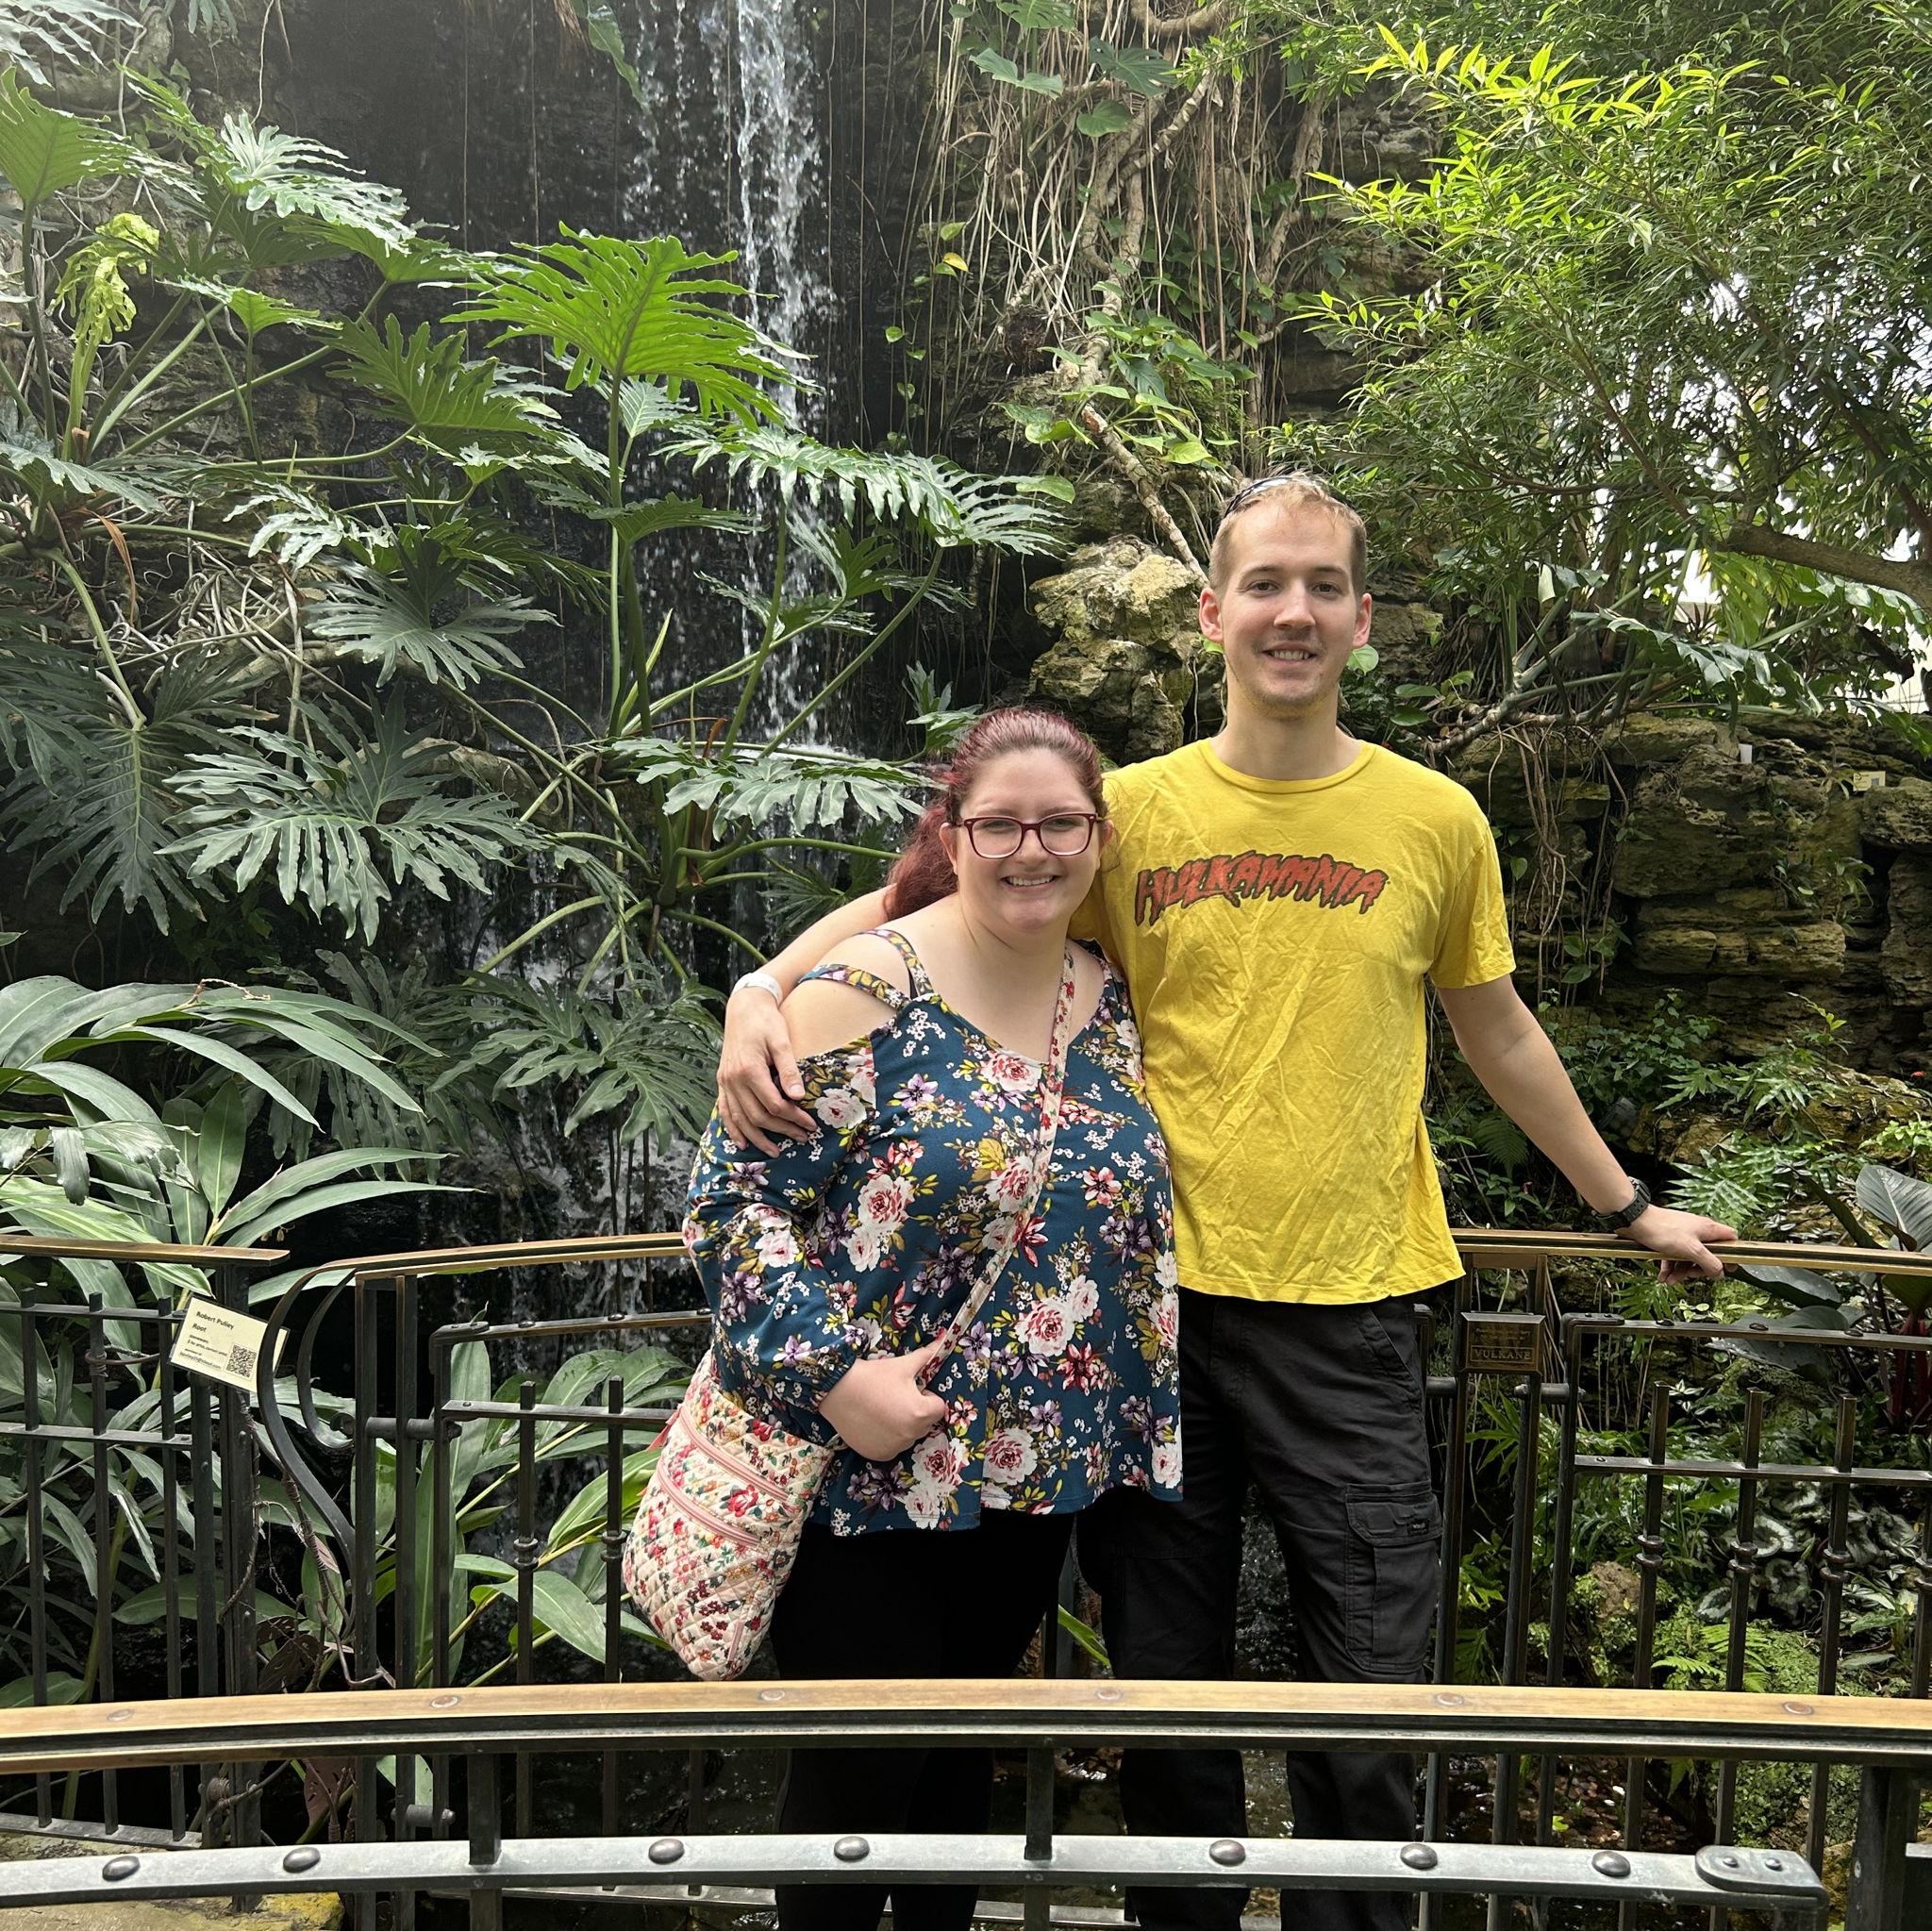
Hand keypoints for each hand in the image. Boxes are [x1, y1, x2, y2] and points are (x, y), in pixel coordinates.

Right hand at [717, 985, 814, 1154]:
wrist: (744, 1007)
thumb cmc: (766, 1022)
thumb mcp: (781, 1041)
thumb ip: (789, 1069)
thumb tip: (799, 1097)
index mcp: (749, 1069)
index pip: (774, 1104)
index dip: (793, 1118)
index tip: (810, 1124)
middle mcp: (733, 1079)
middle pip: (758, 1116)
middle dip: (781, 1130)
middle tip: (802, 1137)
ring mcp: (725, 1081)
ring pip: (739, 1118)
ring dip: (757, 1137)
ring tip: (774, 1152)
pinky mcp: (722, 1080)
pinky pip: (724, 1110)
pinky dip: (732, 1128)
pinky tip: (741, 1142)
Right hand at [817, 1343, 947, 1461]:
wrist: (837, 1391)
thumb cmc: (873, 1376)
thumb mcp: (902, 1365)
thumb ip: (926, 1356)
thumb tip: (942, 1339)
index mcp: (920, 1413)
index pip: (938, 1407)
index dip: (926, 1397)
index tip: (910, 1390)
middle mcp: (910, 1435)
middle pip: (925, 1423)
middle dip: (917, 1412)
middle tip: (896, 1398)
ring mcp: (895, 1447)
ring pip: (909, 1436)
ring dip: (903, 1426)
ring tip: (883, 1409)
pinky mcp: (879, 1454)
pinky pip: (893, 1447)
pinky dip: (888, 1438)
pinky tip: (874, 1423)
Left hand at [1618, 1204, 1739, 1283]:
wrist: (1636, 1220)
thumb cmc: (1663, 1230)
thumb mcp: (1692, 1250)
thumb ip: (1710, 1262)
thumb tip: (1720, 1273)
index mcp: (1709, 1229)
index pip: (1731, 1240)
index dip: (1732, 1255)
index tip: (1728, 1268)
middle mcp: (1698, 1231)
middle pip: (1709, 1254)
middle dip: (1699, 1269)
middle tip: (1690, 1275)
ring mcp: (1684, 1235)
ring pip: (1689, 1257)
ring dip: (1681, 1271)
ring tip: (1670, 1281)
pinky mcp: (1670, 1239)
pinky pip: (1675, 1256)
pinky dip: (1670, 1267)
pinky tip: (1663, 1276)